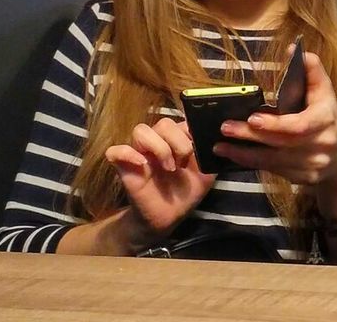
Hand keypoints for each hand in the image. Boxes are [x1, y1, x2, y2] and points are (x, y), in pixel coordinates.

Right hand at [104, 117, 215, 244]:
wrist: (169, 216)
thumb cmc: (186, 191)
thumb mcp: (206, 173)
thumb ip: (211, 153)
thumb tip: (220, 138)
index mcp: (177, 139)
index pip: (182, 120)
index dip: (191, 131)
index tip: (198, 149)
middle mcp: (158, 141)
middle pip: (164, 123)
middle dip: (178, 142)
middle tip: (184, 163)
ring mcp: (140, 152)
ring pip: (141, 130)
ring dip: (159, 147)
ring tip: (169, 168)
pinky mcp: (124, 167)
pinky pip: (115, 151)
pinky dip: (127, 153)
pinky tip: (142, 164)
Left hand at [215, 50, 336, 185]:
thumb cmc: (329, 118)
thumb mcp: (325, 93)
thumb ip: (311, 71)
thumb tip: (293, 49)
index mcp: (325, 120)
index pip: (298, 126)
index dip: (275, 125)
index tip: (252, 118)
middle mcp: (320, 146)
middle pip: (280, 143)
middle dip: (250, 137)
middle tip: (225, 127)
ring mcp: (311, 166)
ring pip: (272, 161)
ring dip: (244, 154)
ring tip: (220, 145)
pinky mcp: (301, 179)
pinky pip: (273, 170)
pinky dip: (252, 163)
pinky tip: (235, 155)